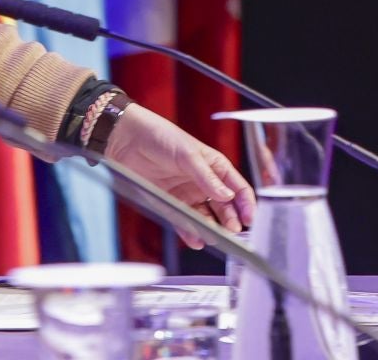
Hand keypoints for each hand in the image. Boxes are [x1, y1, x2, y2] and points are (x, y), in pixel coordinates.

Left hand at [101, 104, 254, 248]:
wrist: (127, 140)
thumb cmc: (161, 137)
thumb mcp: (188, 154)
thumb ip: (207, 178)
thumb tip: (228, 196)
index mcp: (214, 166)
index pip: (237, 187)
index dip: (246, 203)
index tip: (250, 218)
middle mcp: (203, 182)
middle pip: (224, 206)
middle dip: (231, 220)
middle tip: (233, 233)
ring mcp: (187, 194)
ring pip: (205, 217)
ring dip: (212, 228)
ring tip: (215, 239)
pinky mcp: (170, 203)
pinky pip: (184, 222)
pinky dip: (190, 232)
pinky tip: (196, 240)